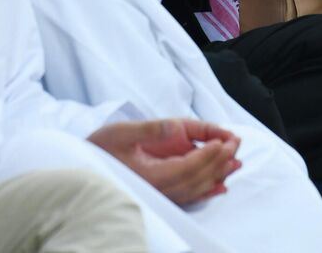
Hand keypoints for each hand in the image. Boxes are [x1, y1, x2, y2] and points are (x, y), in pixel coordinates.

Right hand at [89, 119, 240, 203]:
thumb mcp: (122, 132)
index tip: (224, 142)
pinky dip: (206, 191)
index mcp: (149, 175)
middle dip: (219, 162)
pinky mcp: (160, 191)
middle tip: (236, 146)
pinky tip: (220, 186)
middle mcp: (157, 188)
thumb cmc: (101, 148)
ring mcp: (159, 192)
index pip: (186, 168)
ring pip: (194, 189)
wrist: (84, 165)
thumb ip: (150, 129)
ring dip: (217, 176)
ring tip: (237, 163)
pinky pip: (187, 196)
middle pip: (196, 179)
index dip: (208, 156)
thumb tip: (174, 126)